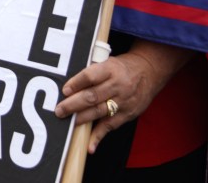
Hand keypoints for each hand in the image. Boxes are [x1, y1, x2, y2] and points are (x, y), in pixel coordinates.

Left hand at [54, 41, 191, 152]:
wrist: (149, 72)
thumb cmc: (122, 67)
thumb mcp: (108, 62)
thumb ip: (92, 73)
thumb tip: (69, 87)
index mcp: (111, 69)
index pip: (91, 75)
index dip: (76, 83)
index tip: (65, 90)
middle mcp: (117, 85)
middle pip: (92, 96)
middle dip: (73, 104)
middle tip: (59, 110)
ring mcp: (123, 101)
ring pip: (99, 111)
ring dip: (82, 118)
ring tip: (68, 122)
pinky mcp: (127, 114)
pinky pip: (110, 126)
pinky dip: (98, 137)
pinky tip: (89, 146)